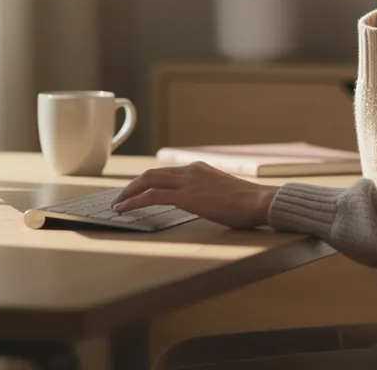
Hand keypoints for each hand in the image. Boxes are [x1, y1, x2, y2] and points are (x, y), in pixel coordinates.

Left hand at [112, 162, 277, 228]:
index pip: (165, 173)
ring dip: (128, 193)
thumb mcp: (222, 192)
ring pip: (147, 181)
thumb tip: (201, 203)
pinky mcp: (187, 196)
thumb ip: (207, 193)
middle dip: (132, 185)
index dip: (146, 181)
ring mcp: (188, 182)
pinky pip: (152, 196)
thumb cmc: (247, 203)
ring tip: (117, 205)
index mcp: (198, 168)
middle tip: (120, 198)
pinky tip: (125, 210)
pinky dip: (134, 201)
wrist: (259, 201)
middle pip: (151, 174)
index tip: (135, 191)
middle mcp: (190, 170)